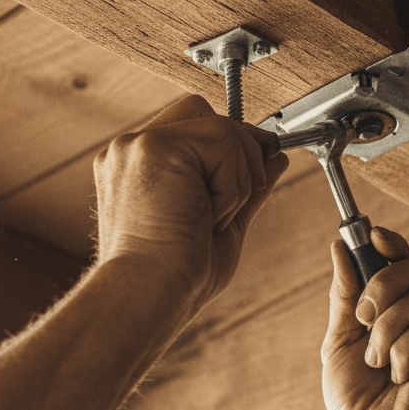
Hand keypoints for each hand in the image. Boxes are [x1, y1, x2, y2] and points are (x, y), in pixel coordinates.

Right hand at [93, 94, 288, 310]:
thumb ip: (246, 185)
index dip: (231, 144)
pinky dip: (231, 187)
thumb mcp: (224, 221)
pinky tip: (206, 216)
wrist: (150, 296)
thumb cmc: (180, 275)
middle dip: (240, 156)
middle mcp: (131, 148)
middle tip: (232, 206)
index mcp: (139, 164)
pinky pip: (223, 145)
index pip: (194, 121)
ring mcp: (138, 144)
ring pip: (223, 129)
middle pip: (208, 113)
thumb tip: (276, 157)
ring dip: (238, 180)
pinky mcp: (155, 147)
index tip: (251, 178)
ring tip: (212, 218)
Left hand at [321, 228, 408, 409]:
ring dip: (386, 330)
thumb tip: (340, 245)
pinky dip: (402, 351)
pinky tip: (403, 378)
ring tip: (381, 364)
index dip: (394, 244)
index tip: (371, 234)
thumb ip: (346, 293)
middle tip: (363, 319)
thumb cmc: (357, 400)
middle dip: (381, 286)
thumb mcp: (342, 337)